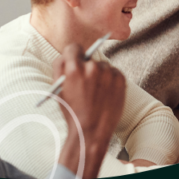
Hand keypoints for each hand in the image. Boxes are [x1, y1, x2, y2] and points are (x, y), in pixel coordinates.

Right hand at [54, 43, 126, 178]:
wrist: (92, 130)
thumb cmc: (72, 112)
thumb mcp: (57, 89)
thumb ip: (59, 68)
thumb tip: (66, 55)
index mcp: (73, 69)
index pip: (74, 48)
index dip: (73, 55)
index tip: (75, 61)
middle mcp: (92, 67)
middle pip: (89, 58)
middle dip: (86, 68)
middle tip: (86, 84)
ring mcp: (108, 73)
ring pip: (103, 66)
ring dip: (100, 74)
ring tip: (96, 92)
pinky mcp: (121, 79)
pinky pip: (114, 73)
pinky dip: (111, 80)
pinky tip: (105, 93)